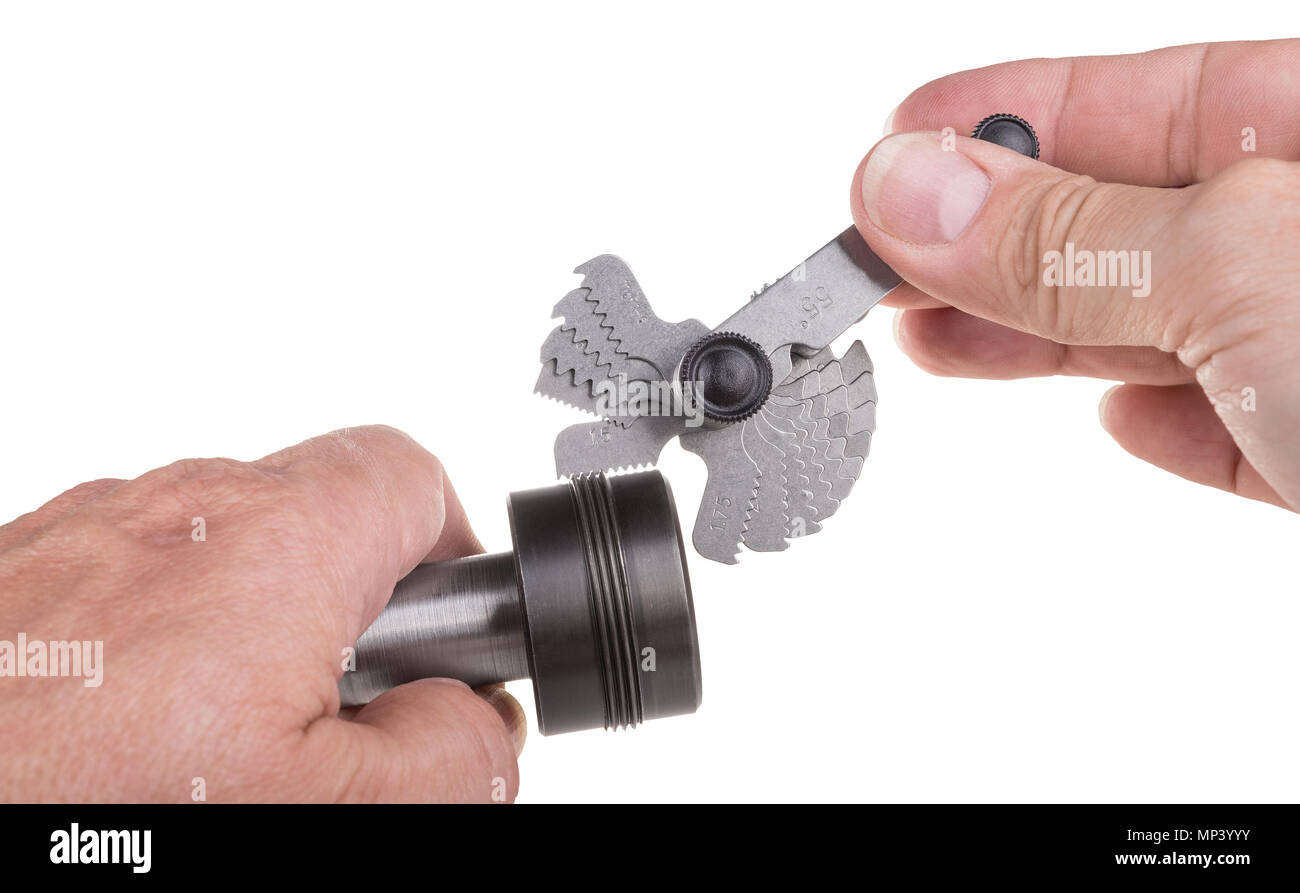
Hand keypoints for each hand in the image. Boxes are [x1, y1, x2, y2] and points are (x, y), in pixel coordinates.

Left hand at [0, 425, 524, 801]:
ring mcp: (89, 528)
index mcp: (277, 542)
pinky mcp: (24, 566)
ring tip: (219, 733)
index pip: (413, 474)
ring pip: (224, 547)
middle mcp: (180, 506)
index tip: (446, 624)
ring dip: (254, 624)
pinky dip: (163, 633)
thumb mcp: (322, 812)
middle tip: (330, 709)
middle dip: (353, 605)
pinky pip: (134, 575)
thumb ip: (450, 756)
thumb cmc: (76, 802)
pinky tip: (132, 723)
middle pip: (320, 511)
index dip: (452, 546)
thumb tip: (474, 725)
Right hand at [852, 39, 1299, 510]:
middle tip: (885, 257)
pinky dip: (1159, 422)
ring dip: (1041, 337)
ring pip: (1173, 329)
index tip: (903, 149)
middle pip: (1151, 219)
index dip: (1021, 113)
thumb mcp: (1248, 273)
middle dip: (1004, 238)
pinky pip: (1232, 425)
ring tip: (933, 340)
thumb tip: (917, 192)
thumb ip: (1074, 236)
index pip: (1169, 95)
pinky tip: (1114, 418)